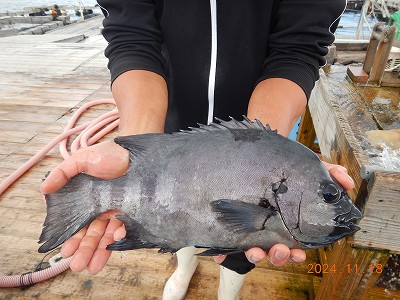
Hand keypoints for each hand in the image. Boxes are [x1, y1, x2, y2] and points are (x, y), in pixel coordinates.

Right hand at [40, 140, 128, 273]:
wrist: (137, 151)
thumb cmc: (109, 154)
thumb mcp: (82, 160)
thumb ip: (62, 173)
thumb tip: (43, 189)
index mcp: (88, 200)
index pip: (78, 224)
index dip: (72, 238)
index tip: (66, 251)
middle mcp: (102, 208)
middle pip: (92, 233)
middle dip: (84, 250)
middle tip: (77, 265)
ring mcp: (118, 209)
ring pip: (107, 235)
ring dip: (100, 251)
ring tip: (92, 266)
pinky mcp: (133, 210)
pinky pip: (126, 226)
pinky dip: (120, 235)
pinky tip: (115, 239)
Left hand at [214, 161, 354, 266]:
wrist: (255, 155)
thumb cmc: (283, 166)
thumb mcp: (306, 166)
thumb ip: (328, 173)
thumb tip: (347, 182)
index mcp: (286, 224)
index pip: (294, 245)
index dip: (297, 253)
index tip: (299, 253)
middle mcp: (268, 229)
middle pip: (275, 252)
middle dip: (279, 256)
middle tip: (280, 250)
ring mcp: (249, 229)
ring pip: (254, 251)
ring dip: (256, 255)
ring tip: (256, 251)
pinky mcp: (231, 226)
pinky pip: (226, 244)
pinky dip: (223, 253)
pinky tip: (220, 254)